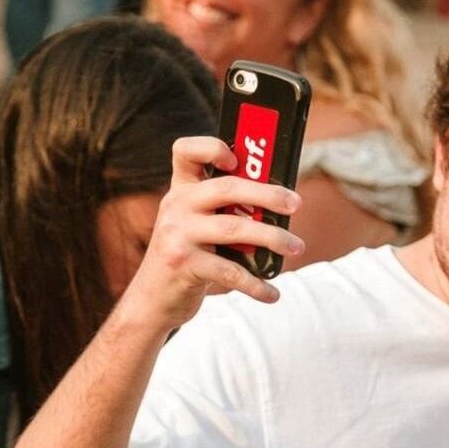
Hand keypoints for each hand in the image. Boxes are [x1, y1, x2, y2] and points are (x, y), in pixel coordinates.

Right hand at [121, 136, 302, 332]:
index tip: (237, 158)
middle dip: (267, 194)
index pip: (186, 151)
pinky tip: (272, 293)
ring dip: (272, 237)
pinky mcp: (183, 264)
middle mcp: (176, 206)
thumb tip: (281, 204)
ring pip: (234, 228)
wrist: (151, 301)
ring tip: (297, 247)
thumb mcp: (196, 226)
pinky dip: (256, 284)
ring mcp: (177, 234)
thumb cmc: (188, 258)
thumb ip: (225, 210)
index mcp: (181, 190)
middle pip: (226, 187)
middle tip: (295, 203)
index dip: (211, 146)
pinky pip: (230, 271)